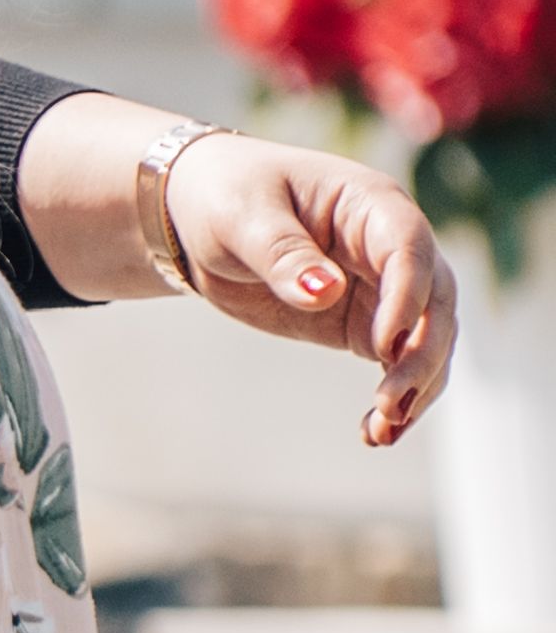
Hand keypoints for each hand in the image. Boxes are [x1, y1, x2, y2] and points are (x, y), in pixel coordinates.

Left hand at [163, 129, 458, 448]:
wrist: (199, 218)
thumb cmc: (225, 197)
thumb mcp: (242, 217)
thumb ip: (282, 253)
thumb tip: (324, 291)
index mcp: (371, 204)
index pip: (408, 250)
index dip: (405, 298)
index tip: (384, 345)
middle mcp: (391, 247)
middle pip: (433, 302)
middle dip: (421, 356)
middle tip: (392, 404)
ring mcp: (383, 289)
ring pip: (424, 340)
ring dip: (414, 387)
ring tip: (383, 432)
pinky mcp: (364, 325)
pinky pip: (395, 363)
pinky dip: (392, 398)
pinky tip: (374, 435)